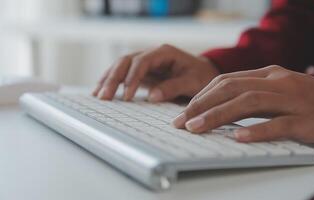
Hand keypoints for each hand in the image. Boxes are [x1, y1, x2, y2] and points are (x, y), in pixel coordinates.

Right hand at [93, 44, 219, 101]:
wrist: (203, 74)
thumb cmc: (200, 76)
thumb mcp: (193, 82)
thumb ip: (174, 87)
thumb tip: (152, 96)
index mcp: (164, 53)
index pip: (142, 61)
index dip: (132, 77)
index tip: (127, 95)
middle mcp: (151, 54)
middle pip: (126, 61)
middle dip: (114, 78)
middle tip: (104, 96)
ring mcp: (144, 63)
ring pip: (120, 66)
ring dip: (108, 79)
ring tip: (98, 95)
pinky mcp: (141, 73)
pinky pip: (123, 75)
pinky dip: (112, 82)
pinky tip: (102, 91)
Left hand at [173, 65, 313, 144]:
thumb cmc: (309, 100)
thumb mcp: (277, 90)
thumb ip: (251, 94)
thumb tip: (218, 107)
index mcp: (267, 74)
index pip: (226, 80)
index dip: (201, 96)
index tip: (185, 111)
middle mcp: (276, 82)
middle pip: (231, 89)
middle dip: (201, 105)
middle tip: (181, 121)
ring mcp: (291, 100)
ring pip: (248, 103)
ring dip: (218, 115)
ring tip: (197, 128)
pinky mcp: (306, 120)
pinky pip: (278, 124)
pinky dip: (256, 131)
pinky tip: (238, 138)